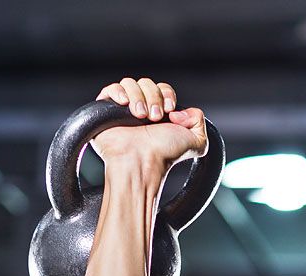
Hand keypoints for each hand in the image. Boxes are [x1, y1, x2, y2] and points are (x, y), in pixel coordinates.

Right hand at [90, 76, 207, 170]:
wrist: (143, 163)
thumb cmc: (164, 157)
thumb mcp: (196, 142)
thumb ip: (200, 123)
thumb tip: (183, 112)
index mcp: (158, 113)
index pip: (162, 88)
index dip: (167, 94)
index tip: (169, 112)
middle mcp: (141, 110)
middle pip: (147, 82)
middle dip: (154, 97)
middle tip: (155, 118)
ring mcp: (122, 111)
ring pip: (130, 83)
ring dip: (138, 97)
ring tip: (140, 116)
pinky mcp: (105, 112)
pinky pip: (110, 89)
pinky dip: (118, 92)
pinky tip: (124, 104)